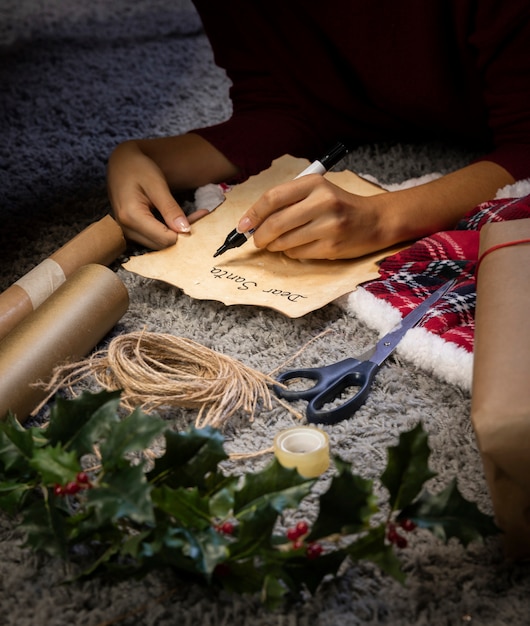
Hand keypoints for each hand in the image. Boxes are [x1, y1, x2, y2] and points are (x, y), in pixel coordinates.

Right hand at [107, 134, 238, 248]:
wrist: (121, 164)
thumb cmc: (138, 168)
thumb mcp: (156, 184)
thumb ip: (170, 208)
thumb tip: (185, 230)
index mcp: (131, 216)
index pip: (165, 239)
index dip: (184, 232)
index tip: (201, 215)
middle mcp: (126, 229)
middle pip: (162, 244)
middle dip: (183, 233)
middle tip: (200, 214)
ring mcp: (127, 232)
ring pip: (159, 244)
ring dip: (177, 233)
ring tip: (193, 215)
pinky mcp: (131, 231)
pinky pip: (153, 238)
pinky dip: (169, 231)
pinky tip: (180, 219)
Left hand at [237, 175, 388, 259]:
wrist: (374, 220)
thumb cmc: (339, 206)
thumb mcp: (316, 192)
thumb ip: (288, 201)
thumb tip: (253, 222)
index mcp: (314, 183)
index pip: (273, 198)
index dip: (253, 214)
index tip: (243, 225)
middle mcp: (323, 202)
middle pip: (276, 222)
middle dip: (259, 235)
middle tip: (256, 240)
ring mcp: (329, 226)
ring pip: (285, 241)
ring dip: (273, 246)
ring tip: (275, 243)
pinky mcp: (332, 246)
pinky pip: (298, 253)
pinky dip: (290, 253)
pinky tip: (295, 247)